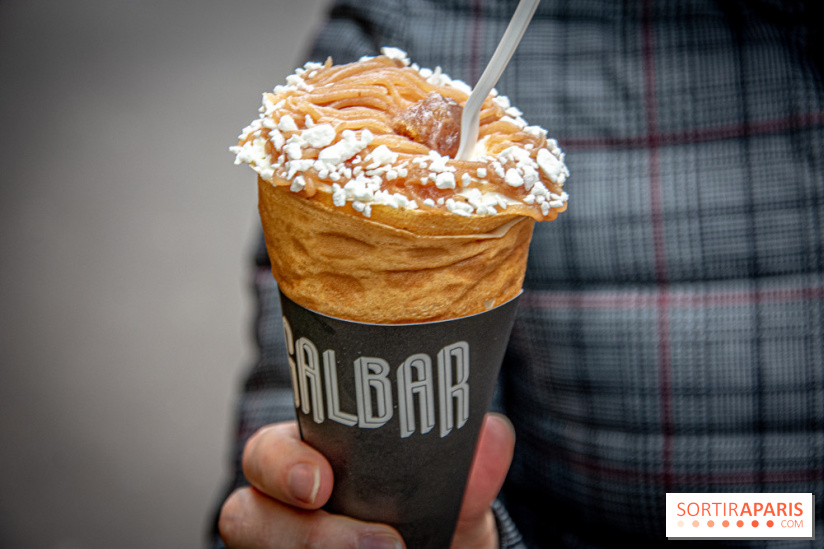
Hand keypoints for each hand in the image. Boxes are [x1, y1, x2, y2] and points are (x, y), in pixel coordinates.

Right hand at [218, 413, 515, 548]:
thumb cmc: (432, 520)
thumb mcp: (454, 499)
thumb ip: (469, 471)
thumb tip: (492, 433)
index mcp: (309, 460)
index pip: (267, 451)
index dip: (281, 465)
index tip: (322, 483)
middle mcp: (282, 510)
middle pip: (247, 514)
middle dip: (304, 533)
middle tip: (384, 544)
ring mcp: (282, 545)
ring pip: (257, 545)